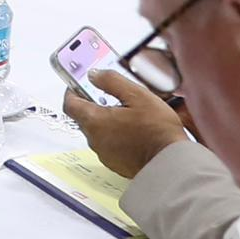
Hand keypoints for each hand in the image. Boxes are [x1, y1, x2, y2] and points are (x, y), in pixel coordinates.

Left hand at [58, 64, 187, 177]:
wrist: (169, 161)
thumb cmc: (156, 130)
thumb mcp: (137, 95)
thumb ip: (112, 81)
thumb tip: (94, 75)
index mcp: (94, 121)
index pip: (69, 104)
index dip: (72, 91)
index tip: (79, 84)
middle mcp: (94, 140)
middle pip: (84, 118)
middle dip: (94, 105)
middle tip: (112, 96)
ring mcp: (104, 154)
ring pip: (97, 132)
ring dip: (106, 121)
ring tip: (129, 114)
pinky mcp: (115, 163)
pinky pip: (109, 145)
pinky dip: (116, 136)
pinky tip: (134, 131)